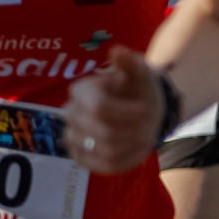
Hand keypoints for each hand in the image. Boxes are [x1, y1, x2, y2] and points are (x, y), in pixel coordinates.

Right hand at [65, 45, 167, 175]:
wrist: (138, 107)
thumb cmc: (138, 88)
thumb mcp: (140, 72)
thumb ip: (130, 63)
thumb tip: (117, 51)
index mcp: (80, 91)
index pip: (99, 109)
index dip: (128, 113)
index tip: (146, 109)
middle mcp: (70, 115)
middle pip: (105, 134)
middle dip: (135, 130)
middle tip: (148, 122)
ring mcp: (72, 138)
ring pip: (107, 152)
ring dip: (135, 144)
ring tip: (143, 132)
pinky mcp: (80, 158)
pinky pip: (107, 167)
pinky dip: (129, 159)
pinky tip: (137, 146)